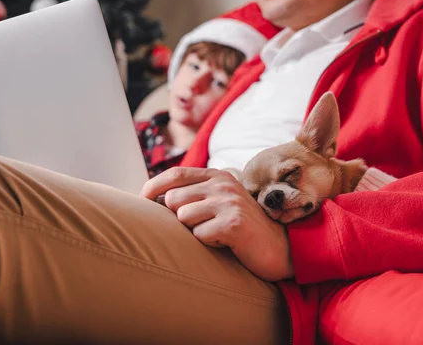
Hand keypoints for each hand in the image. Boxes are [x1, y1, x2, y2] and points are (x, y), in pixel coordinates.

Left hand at [140, 167, 293, 281]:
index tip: (142, 200)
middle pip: (174, 198)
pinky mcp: (233, 223)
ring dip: (195, 231)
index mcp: (218, 176)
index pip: (175, 174)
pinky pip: (199, 235)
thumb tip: (153, 196)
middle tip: (201, 226)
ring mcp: (229, 202)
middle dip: (178, 217)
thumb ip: (195, 193)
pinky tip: (226, 243)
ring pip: (184, 217)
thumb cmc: (242, 228)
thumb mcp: (220, 202)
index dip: (153, 186)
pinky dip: (208, 243)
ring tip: (216, 233)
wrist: (280, 248)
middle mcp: (224, 184)